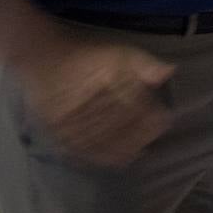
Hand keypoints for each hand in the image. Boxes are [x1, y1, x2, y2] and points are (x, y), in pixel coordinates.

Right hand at [19, 37, 174, 167]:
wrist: (42, 60)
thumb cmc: (88, 55)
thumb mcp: (120, 52)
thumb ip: (145, 64)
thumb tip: (170, 72)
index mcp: (107, 82)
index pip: (138, 107)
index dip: (154, 116)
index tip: (164, 118)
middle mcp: (90, 103)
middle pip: (123, 126)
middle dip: (142, 133)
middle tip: (152, 136)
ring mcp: (73, 121)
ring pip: (105, 142)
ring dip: (125, 147)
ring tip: (139, 149)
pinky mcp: (59, 132)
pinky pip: (84, 151)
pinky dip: (104, 157)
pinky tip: (118, 159)